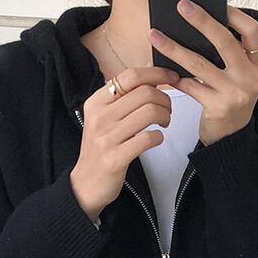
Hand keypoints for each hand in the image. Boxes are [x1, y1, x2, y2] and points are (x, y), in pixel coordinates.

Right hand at [70, 66, 179, 221]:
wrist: (85, 185)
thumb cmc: (100, 149)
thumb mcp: (102, 118)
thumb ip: (121, 99)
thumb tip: (149, 75)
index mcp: (96, 102)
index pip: (131, 76)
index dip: (156, 73)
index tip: (172, 78)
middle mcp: (100, 117)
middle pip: (145, 93)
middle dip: (165, 99)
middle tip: (167, 110)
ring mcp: (107, 138)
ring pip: (150, 112)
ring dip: (165, 117)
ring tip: (164, 123)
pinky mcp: (116, 158)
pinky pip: (148, 139)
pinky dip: (159, 137)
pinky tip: (156, 139)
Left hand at [148, 2, 257, 145]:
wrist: (230, 139)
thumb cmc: (230, 102)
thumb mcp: (238, 78)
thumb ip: (230, 57)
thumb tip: (200, 27)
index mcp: (257, 66)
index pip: (253, 32)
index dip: (236, 16)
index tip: (219, 4)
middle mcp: (250, 78)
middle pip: (225, 42)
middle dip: (202, 21)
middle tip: (182, 7)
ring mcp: (235, 94)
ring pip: (200, 64)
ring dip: (175, 48)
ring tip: (156, 36)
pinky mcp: (218, 107)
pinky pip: (191, 86)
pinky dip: (175, 77)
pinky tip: (162, 70)